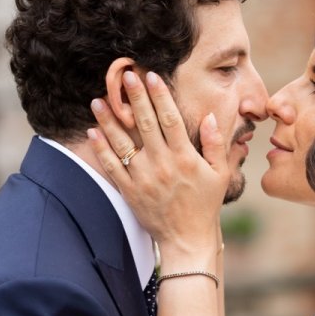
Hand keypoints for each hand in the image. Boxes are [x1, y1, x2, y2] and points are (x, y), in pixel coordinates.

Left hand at [88, 71, 227, 264]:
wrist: (187, 239)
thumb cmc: (206, 204)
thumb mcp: (221, 174)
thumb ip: (216, 144)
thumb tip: (209, 117)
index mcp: (186, 157)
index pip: (171, 119)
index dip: (160, 96)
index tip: (151, 76)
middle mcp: (163, 165)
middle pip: (145, 124)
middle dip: (135, 97)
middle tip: (125, 76)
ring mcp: (144, 178)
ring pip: (123, 143)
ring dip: (109, 120)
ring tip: (99, 100)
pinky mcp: (130, 191)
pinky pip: (112, 166)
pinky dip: (101, 148)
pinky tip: (93, 131)